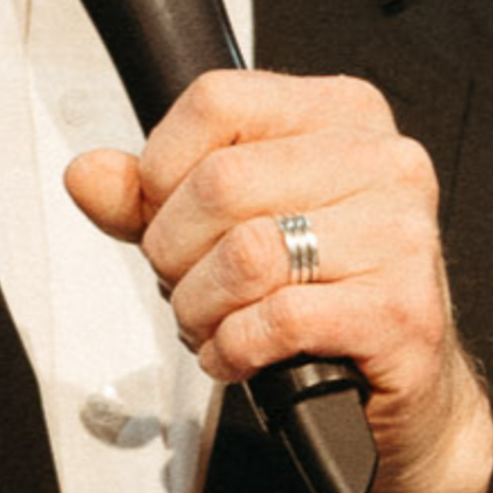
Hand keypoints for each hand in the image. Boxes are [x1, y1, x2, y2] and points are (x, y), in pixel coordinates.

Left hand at [64, 71, 492, 492]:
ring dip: (201, 306)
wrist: (403, 390)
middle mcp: (385, 161)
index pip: (217, 101)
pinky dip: (232, 349)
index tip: (163, 213)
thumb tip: (89, 174)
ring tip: (212, 322)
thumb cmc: (322, 295)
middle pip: (221, 182)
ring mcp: (401, 235)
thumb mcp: (231, 225)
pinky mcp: (401, 311)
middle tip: (187, 284)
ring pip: (246, 254)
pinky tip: (238, 354)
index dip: (161, 167)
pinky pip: (276, 320)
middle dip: (175, 251)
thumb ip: (153, 196)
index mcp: (343, 114)